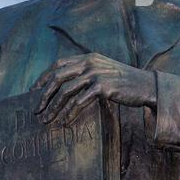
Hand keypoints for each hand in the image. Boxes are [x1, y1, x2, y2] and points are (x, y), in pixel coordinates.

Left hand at [30, 52, 156, 124]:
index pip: (59, 64)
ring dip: (54, 107)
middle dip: (44, 94)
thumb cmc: (123, 81)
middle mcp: (90, 63)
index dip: (44, 77)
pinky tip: (65, 122)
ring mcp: (96, 74)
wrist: (145, 85)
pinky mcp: (103, 87)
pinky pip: (80, 101)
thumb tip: (65, 87)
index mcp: (88, 57)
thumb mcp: (103, 70)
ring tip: (48, 120)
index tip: (34, 91)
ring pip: (66, 91)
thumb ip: (87, 72)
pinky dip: (70, 113)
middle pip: (58, 76)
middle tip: (36, 109)